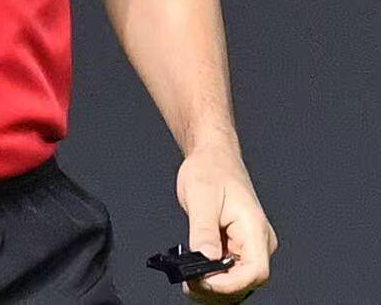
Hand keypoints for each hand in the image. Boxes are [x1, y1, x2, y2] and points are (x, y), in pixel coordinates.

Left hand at [175, 143, 277, 300]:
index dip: (230, 283)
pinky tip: (194, 277)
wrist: (212, 156)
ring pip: (237, 283)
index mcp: (254, 228)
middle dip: (217, 289)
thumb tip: (205, 259)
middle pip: (246, 282)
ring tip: (188, 282)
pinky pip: (229, 273)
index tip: (203, 281)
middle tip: (188, 283)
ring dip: (214, 288)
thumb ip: (203, 229)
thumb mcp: (201, 195)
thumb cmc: (210, 168)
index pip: (255, 271)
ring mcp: (248, 247)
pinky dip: (212, 280)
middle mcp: (257, 242)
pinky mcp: (237, 249)